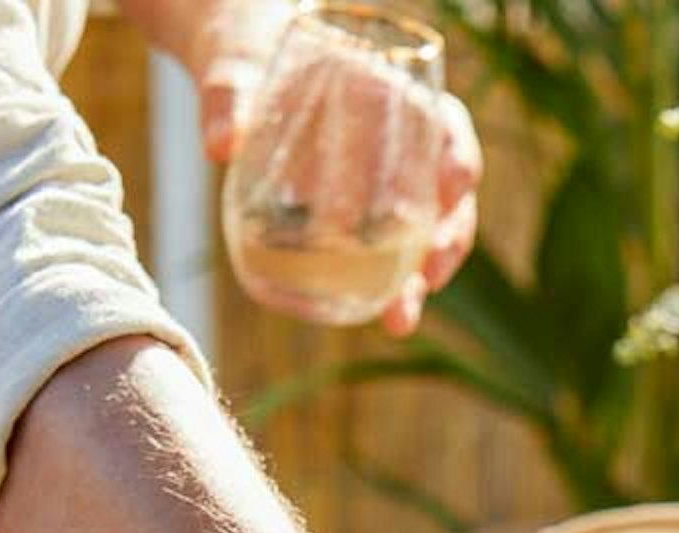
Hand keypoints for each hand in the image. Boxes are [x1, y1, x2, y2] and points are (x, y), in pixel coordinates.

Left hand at [192, 0, 480, 333]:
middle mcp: (406, 151)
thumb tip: (220, 145)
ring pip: (427, 239)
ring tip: (400, 318)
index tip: (454, 186)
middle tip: (429, 274)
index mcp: (393, 99)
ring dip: (420, 282)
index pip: (448, 128)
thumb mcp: (236, 74)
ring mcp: (392, 193)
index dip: (458, 158)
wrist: (242, 93)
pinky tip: (384, 316)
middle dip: (447, 240)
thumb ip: (229, 101)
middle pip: (449, 198)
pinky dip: (393, 289)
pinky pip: (394, 260)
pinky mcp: (368, 226)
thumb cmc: (250, 68)